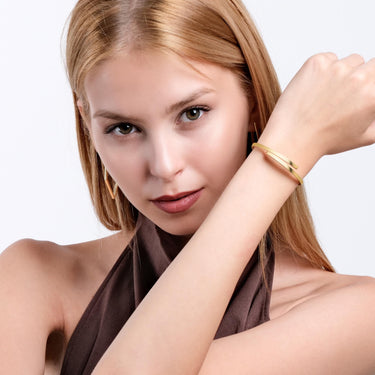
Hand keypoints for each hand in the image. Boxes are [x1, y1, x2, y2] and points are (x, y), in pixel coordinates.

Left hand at [260, 53, 374, 171]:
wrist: (292, 138)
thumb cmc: (325, 140)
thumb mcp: (365, 136)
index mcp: (373, 94)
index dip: (371, 84)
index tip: (363, 90)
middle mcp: (357, 78)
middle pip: (370, 64)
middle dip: (362, 76)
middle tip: (346, 94)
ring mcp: (335, 68)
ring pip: (349, 61)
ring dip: (343, 73)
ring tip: (327, 95)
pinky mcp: (316, 63)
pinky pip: (328, 59)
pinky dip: (324, 70)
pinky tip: (315, 90)